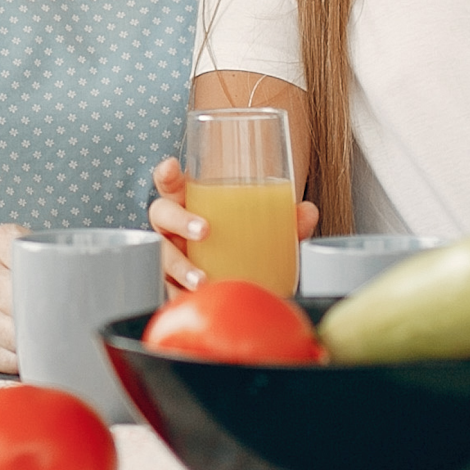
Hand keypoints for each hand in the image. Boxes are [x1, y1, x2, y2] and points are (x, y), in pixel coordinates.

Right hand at [149, 156, 318, 291]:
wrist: (237, 281)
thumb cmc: (240, 244)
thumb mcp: (263, 231)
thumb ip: (285, 221)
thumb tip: (307, 211)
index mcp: (189, 204)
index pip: (172, 184)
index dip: (168, 174)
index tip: (173, 167)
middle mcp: (173, 228)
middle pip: (162, 214)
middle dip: (179, 220)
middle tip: (204, 230)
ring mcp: (170, 256)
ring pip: (161, 256)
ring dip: (180, 267)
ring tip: (201, 280)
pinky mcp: (172, 286)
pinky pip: (168, 291)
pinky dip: (179, 296)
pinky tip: (194, 302)